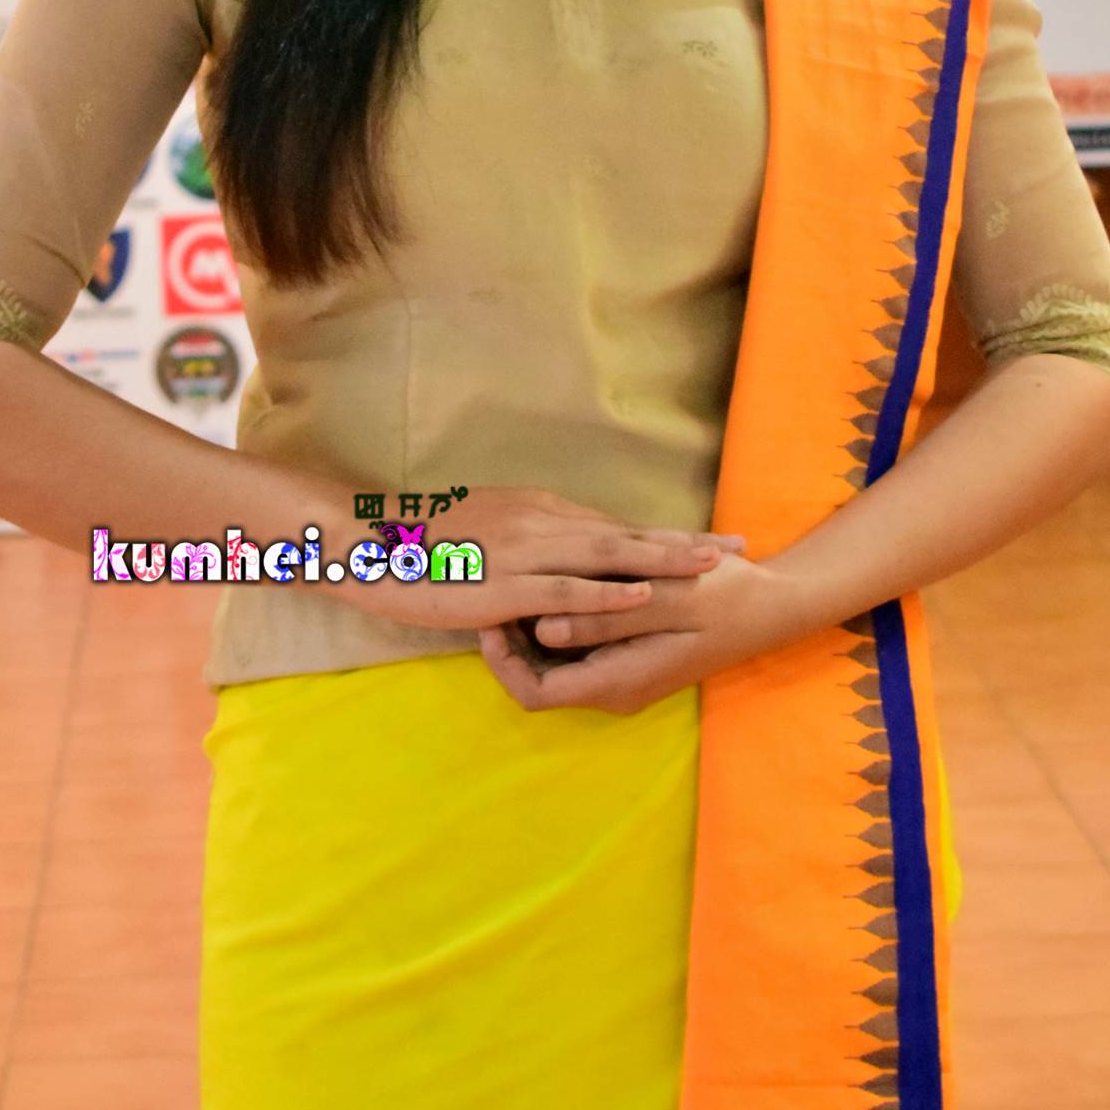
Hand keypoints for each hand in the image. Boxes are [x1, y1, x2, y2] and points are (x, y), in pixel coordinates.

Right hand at [337, 485, 728, 636]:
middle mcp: (543, 523)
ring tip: (711, 569)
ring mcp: (525, 552)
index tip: (713, 541)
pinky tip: (643, 597)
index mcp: (540, 512)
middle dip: (686, 543)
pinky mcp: (504, 584)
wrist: (372, 543)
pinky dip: (608, 592)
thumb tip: (568, 554)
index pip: (617, 525)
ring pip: (609, 554)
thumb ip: (532, 540)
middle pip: (629, 533)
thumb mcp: (490, 528)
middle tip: (737, 549)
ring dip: (664, 561)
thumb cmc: (425, 543)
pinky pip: (565, 589)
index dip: (668, 535)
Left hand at [477, 546, 809, 715]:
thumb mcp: (672, 599)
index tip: (491, 612)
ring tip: (522, 573)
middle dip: (510, 635)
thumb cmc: (729, 596)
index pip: (533, 691)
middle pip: (538, 676)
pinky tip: (563, 574)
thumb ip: (609, 617)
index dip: (500, 659)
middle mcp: (614, 686)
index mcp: (618, 680)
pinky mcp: (629, 653)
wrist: (777, 604)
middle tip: (497, 584)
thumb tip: (546, 628)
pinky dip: (562, 615)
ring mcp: (622, 672)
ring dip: (534, 622)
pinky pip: (579, 644)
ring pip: (556, 659)